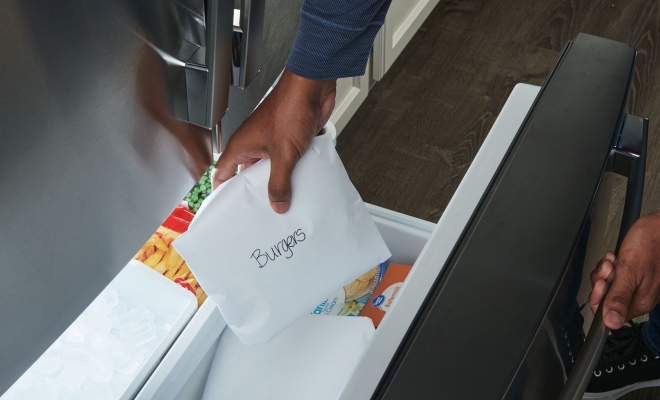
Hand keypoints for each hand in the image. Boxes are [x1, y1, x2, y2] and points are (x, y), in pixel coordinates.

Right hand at [212, 69, 335, 212]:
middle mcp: (253, 144)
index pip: (222, 173)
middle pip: (248, 175)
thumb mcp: (284, 154)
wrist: (313, 88)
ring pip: (269, 170)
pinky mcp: (288, 141)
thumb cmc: (291, 107)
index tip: (225, 208)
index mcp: (241, 145)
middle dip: (256, 192)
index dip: (221, 191)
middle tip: (261, 211)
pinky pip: (286, 163)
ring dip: (277, 182)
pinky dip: (292, 174)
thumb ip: (280, 182)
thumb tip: (277, 204)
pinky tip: (299, 185)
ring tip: (283, 201)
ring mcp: (271, 143)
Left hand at [590, 210, 659, 328]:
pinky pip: (617, 276)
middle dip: (602, 280)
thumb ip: (619, 297)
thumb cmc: (651, 243)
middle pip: (607, 298)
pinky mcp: (639, 276)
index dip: (598, 298)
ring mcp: (640, 286)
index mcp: (640, 302)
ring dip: (606, 271)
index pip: (609, 314)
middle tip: (610, 267)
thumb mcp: (630, 270)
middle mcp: (641, 298)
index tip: (601, 282)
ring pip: (610, 285)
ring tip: (614, 259)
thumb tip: (612, 323)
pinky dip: (613, 266)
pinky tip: (616, 257)